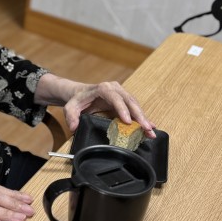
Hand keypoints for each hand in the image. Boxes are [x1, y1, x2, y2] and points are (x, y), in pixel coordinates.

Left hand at [35, 74, 155, 138]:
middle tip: (146, 129)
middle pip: (129, 101)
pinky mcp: (124, 101)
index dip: (122, 109)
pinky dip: (142, 118)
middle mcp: (114, 88)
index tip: (128, 121)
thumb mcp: (70, 107)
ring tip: (151, 132)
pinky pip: (135, 109)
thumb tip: (74, 127)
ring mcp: (121, 93)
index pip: (114, 98)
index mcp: (102, 88)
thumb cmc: (77, 100)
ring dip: (143, 119)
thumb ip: (70, 116)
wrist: (80, 94)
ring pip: (135, 105)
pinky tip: (150, 127)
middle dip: (139, 116)